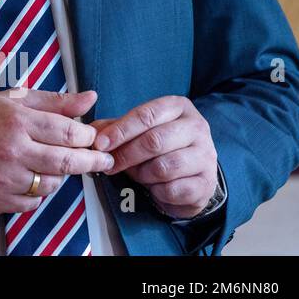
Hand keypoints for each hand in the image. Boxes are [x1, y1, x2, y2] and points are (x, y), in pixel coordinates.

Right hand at [0, 88, 114, 214]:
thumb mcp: (12, 101)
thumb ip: (55, 101)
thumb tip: (91, 98)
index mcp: (17, 121)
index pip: (68, 132)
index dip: (87, 136)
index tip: (92, 137)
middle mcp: (12, 150)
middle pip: (67, 162)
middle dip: (91, 161)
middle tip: (102, 160)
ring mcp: (5, 178)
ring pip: (52, 184)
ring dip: (58, 176)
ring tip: (47, 163)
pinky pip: (33, 202)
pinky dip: (36, 192)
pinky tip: (26, 178)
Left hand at [88, 95, 216, 218]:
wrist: (192, 174)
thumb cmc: (161, 146)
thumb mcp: (139, 129)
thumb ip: (115, 127)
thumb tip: (91, 132)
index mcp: (179, 107)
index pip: (147, 115)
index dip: (120, 130)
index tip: (100, 143)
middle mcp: (197, 128)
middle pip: (155, 141)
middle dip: (126, 154)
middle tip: (108, 163)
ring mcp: (206, 156)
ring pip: (163, 167)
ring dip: (141, 174)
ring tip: (134, 173)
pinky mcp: (206, 183)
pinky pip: (172, 189)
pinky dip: (156, 191)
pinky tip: (153, 187)